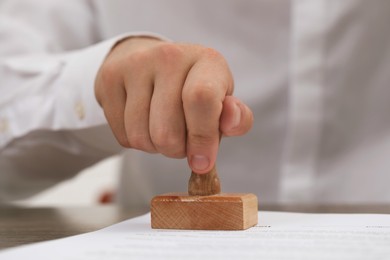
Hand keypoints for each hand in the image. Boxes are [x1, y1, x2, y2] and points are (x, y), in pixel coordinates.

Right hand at [95, 37, 252, 173]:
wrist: (152, 63)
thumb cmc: (193, 88)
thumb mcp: (221, 101)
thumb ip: (236, 118)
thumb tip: (232, 121)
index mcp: (206, 61)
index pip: (200, 100)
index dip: (202, 138)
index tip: (202, 162)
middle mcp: (169, 56)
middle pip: (166, 131)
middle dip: (176, 150)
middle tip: (182, 139)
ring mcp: (135, 65)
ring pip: (141, 137)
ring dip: (155, 148)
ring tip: (164, 130)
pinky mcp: (110, 78)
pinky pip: (122, 136)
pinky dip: (136, 142)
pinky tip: (145, 124)